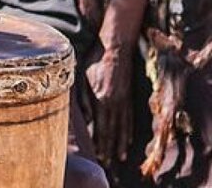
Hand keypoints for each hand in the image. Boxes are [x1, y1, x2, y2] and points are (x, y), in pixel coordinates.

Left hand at [85, 42, 133, 163]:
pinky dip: (129, 131)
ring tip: (120, 157)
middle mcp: (115, 103)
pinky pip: (129, 118)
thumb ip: (84, 100)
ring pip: (123, 127)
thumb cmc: (94, 61)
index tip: (99, 156)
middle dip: (110, 148)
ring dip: (121, 143)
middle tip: (108, 163)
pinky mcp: (128, 96)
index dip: (101, 143)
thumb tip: (87, 120)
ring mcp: (124, 101)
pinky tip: (128, 140)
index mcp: (102, 99)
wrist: (115, 48)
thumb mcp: (83, 78)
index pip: (102, 127)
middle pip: (113, 131)